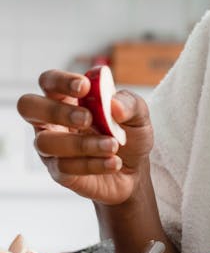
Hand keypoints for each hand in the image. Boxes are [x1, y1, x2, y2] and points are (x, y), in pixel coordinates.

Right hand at [16, 69, 153, 205]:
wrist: (134, 171)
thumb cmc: (129, 134)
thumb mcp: (138, 115)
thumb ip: (130, 104)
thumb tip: (114, 104)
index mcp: (66, 97)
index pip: (49, 80)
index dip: (61, 81)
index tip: (85, 87)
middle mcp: (51, 120)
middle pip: (28, 106)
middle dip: (56, 110)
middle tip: (87, 118)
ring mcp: (51, 148)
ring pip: (46, 142)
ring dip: (82, 143)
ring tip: (113, 145)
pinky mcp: (59, 172)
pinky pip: (65, 167)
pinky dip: (93, 164)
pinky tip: (114, 162)